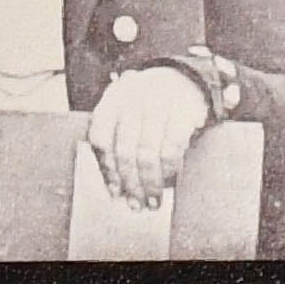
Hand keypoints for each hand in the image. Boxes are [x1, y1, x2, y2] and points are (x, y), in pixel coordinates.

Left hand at [85, 63, 210, 204]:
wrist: (184, 78)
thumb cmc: (148, 106)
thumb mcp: (126, 112)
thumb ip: (116, 140)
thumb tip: (116, 188)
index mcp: (112, 100)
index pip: (101, 138)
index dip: (106, 169)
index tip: (115, 192)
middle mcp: (132, 99)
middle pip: (125, 150)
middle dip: (130, 183)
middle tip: (136, 205)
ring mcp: (157, 104)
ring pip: (147, 154)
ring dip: (150, 183)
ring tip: (154, 201)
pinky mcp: (182, 112)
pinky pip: (171, 149)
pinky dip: (169, 170)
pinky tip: (170, 183)